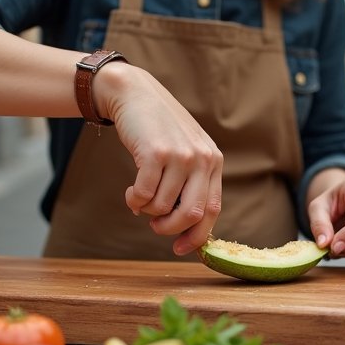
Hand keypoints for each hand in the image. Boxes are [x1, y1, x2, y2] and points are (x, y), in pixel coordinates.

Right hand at [94, 62, 222, 255]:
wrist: (135, 94)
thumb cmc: (158, 130)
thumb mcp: (185, 152)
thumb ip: (191, 183)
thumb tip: (184, 228)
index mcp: (214, 162)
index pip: (213, 210)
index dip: (196, 236)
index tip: (180, 249)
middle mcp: (202, 159)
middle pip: (192, 214)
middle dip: (170, 228)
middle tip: (155, 226)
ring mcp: (180, 155)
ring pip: (163, 207)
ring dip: (147, 210)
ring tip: (139, 197)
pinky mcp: (156, 153)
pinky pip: (145, 195)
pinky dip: (134, 200)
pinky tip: (130, 192)